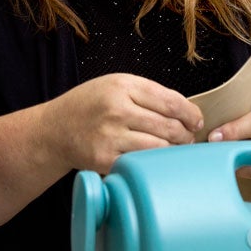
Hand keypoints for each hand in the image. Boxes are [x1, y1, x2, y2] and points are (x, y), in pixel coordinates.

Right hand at [40, 73, 204, 175]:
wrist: (54, 130)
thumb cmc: (90, 106)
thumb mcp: (116, 85)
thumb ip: (148, 94)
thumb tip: (186, 112)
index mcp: (123, 86)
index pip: (172, 102)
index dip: (191, 114)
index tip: (196, 121)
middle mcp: (117, 109)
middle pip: (169, 127)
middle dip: (185, 135)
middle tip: (187, 138)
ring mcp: (110, 136)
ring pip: (159, 148)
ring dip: (173, 152)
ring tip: (174, 150)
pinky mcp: (105, 159)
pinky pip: (142, 164)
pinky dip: (154, 164)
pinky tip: (155, 161)